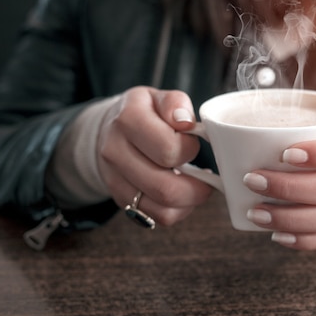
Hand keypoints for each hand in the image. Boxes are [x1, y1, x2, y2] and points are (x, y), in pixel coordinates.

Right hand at [97, 87, 212, 225]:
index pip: (168, 149)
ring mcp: (115, 180)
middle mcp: (115, 152)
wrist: (109, 131)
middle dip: (197, 186)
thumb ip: (176, 104)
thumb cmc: (144, 114)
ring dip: (190, 201)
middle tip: (207, 176)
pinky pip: (157, 217)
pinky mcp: (121, 200)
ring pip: (162, 208)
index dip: (190, 149)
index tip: (193, 143)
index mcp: (128, 120)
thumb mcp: (158, 98)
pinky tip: (182, 194)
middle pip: (165, 187)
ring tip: (196, 185)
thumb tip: (185, 122)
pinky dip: (178, 210)